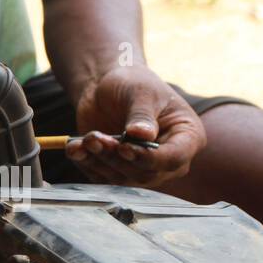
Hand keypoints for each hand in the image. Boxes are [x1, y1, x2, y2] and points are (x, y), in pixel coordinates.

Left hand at [66, 65, 205, 187]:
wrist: (106, 86)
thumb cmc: (132, 83)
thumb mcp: (140, 92)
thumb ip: (142, 114)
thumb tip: (143, 136)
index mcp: (187, 137)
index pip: (174, 159)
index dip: (150, 158)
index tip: (125, 146)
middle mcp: (168, 158)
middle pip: (146, 175)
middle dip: (118, 159)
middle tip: (97, 138)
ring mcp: (143, 168)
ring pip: (123, 179)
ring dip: (100, 160)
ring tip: (87, 138)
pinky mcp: (118, 171)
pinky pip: (102, 177)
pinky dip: (86, 163)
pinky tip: (75, 147)